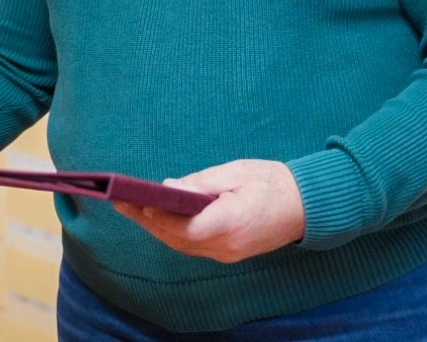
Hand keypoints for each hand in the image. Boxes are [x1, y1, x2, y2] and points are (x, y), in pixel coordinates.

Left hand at [114, 159, 304, 262]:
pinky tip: (157, 219)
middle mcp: (228, 245)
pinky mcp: (229, 253)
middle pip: (179, 239)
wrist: (306, 206)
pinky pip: (193, 247)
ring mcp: (229, 253)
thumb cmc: (272, 182)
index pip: (188, 227)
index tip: (140, 203)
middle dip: (148, 222)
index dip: (162, 217)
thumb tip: (168, 188)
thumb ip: (201, 183)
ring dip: (156, 229)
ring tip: (130, 209)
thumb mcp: (236, 172)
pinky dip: (172, 234)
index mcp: (233, 222)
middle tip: (121, 203)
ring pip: (183, 246)